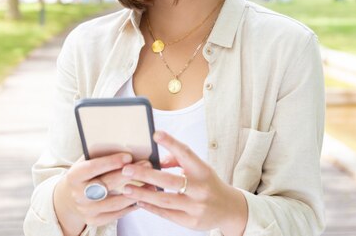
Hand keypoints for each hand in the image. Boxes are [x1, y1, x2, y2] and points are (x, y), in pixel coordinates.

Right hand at [54, 153, 148, 233]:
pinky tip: (144, 196)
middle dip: (128, 174)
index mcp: (74, 176)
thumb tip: (125, 145)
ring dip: (135, 192)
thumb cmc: (86, 173)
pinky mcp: (95, 220)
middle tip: (146, 164)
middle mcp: (78, 195)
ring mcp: (86, 210)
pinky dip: (132, 205)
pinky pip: (117, 214)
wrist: (71, 197)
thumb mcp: (86, 162)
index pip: (92, 168)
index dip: (110, 162)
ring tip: (151, 182)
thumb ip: (100, 154)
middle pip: (106, 185)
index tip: (128, 156)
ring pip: (115, 202)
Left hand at [120, 131, 247, 235]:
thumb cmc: (208, 183)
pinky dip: (151, 207)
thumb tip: (157, 160)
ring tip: (126, 187)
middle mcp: (201, 188)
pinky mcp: (191, 222)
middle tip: (127, 169)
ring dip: (143, 193)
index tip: (156, 134)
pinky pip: (166, 214)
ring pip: (165, 199)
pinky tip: (138, 200)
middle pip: (170, 180)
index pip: (186, 154)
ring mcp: (196, 207)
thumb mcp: (200, 168)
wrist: (228, 209)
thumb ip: (179, 161)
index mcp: (203, 171)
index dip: (171, 143)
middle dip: (146, 174)